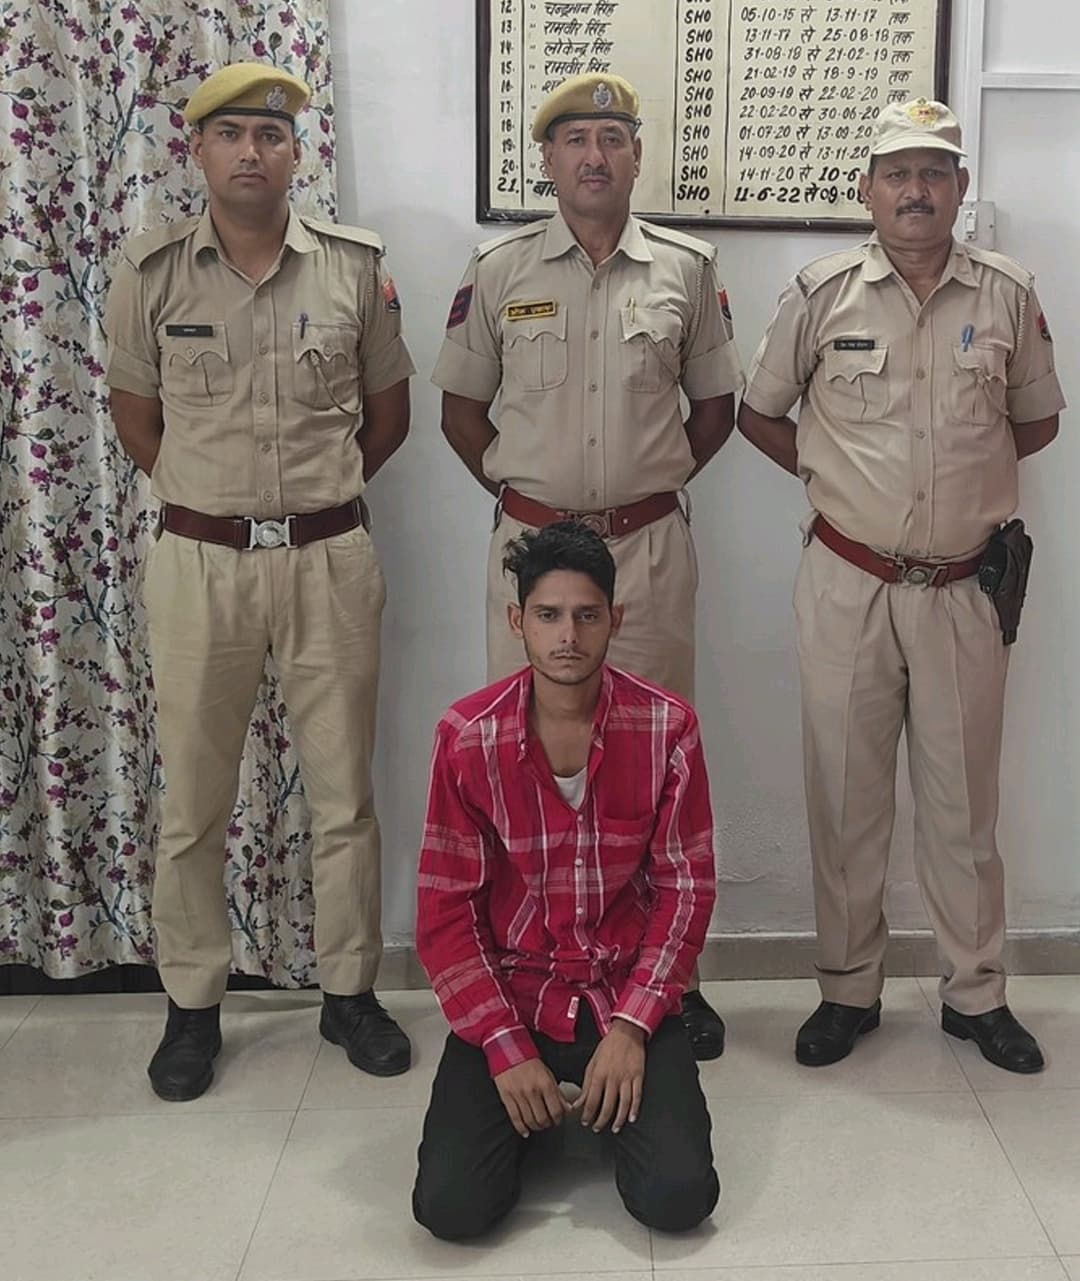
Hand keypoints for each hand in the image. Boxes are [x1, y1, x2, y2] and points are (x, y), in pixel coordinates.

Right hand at [494, 1059, 569, 1137]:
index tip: (558, 1120)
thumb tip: (567, 1108)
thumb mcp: (548, 1074)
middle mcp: (532, 1090)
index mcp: (545, 1083)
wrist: (509, 1051)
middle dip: (547, 1124)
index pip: (556, 1110)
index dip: (559, 1119)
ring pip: (529, 1121)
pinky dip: (521, 1128)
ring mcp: (518, 1095)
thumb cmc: (529, 1062)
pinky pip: (515, 1118)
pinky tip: (525, 1131)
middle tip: (548, 1123)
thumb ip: (558, 1092)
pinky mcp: (507, 1097)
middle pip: (542, 1119)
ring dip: (536, 1127)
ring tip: (538, 1125)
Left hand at [574, 1019, 645, 1133]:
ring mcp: (627, 1078)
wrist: (626, 1033)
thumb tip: (578, 1102)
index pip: (592, 1100)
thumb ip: (586, 1085)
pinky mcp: (638, 1077)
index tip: (585, 1121)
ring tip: (615, 1128)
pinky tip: (631, 1117)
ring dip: (619, 1119)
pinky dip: (635, 1109)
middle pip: (608, 1105)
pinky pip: (637, 1096)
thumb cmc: (608, 1047)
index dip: (587, 1113)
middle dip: (601, 1120)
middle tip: (597, 1128)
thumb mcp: (592, 1064)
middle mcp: (613, 1078)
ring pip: (623, 1104)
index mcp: (599, 1074)